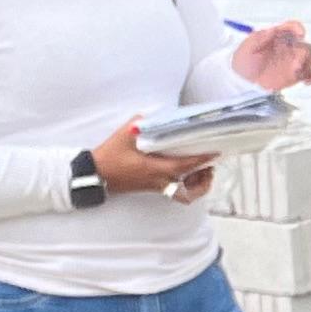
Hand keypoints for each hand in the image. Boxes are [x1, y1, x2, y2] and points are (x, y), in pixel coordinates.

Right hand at [88, 120, 219, 197]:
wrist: (95, 174)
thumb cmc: (110, 156)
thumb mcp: (125, 135)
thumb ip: (143, 124)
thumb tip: (156, 117)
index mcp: (155, 169)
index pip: (185, 166)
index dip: (202, 160)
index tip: (215, 153)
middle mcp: (159, 182)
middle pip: (190, 189)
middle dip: (204, 178)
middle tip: (211, 165)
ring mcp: (155, 187)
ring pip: (184, 194)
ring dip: (196, 185)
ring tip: (202, 170)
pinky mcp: (151, 187)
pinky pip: (175, 191)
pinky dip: (185, 184)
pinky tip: (184, 171)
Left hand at [233, 19, 310, 89]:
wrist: (242, 82)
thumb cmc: (243, 63)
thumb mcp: (247, 47)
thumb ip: (259, 38)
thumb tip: (271, 30)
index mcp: (278, 37)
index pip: (292, 27)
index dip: (298, 29)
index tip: (299, 34)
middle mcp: (289, 48)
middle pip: (306, 45)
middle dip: (305, 53)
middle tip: (296, 63)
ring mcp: (294, 62)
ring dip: (310, 65)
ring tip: (298, 73)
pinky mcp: (296, 75)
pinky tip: (306, 80)